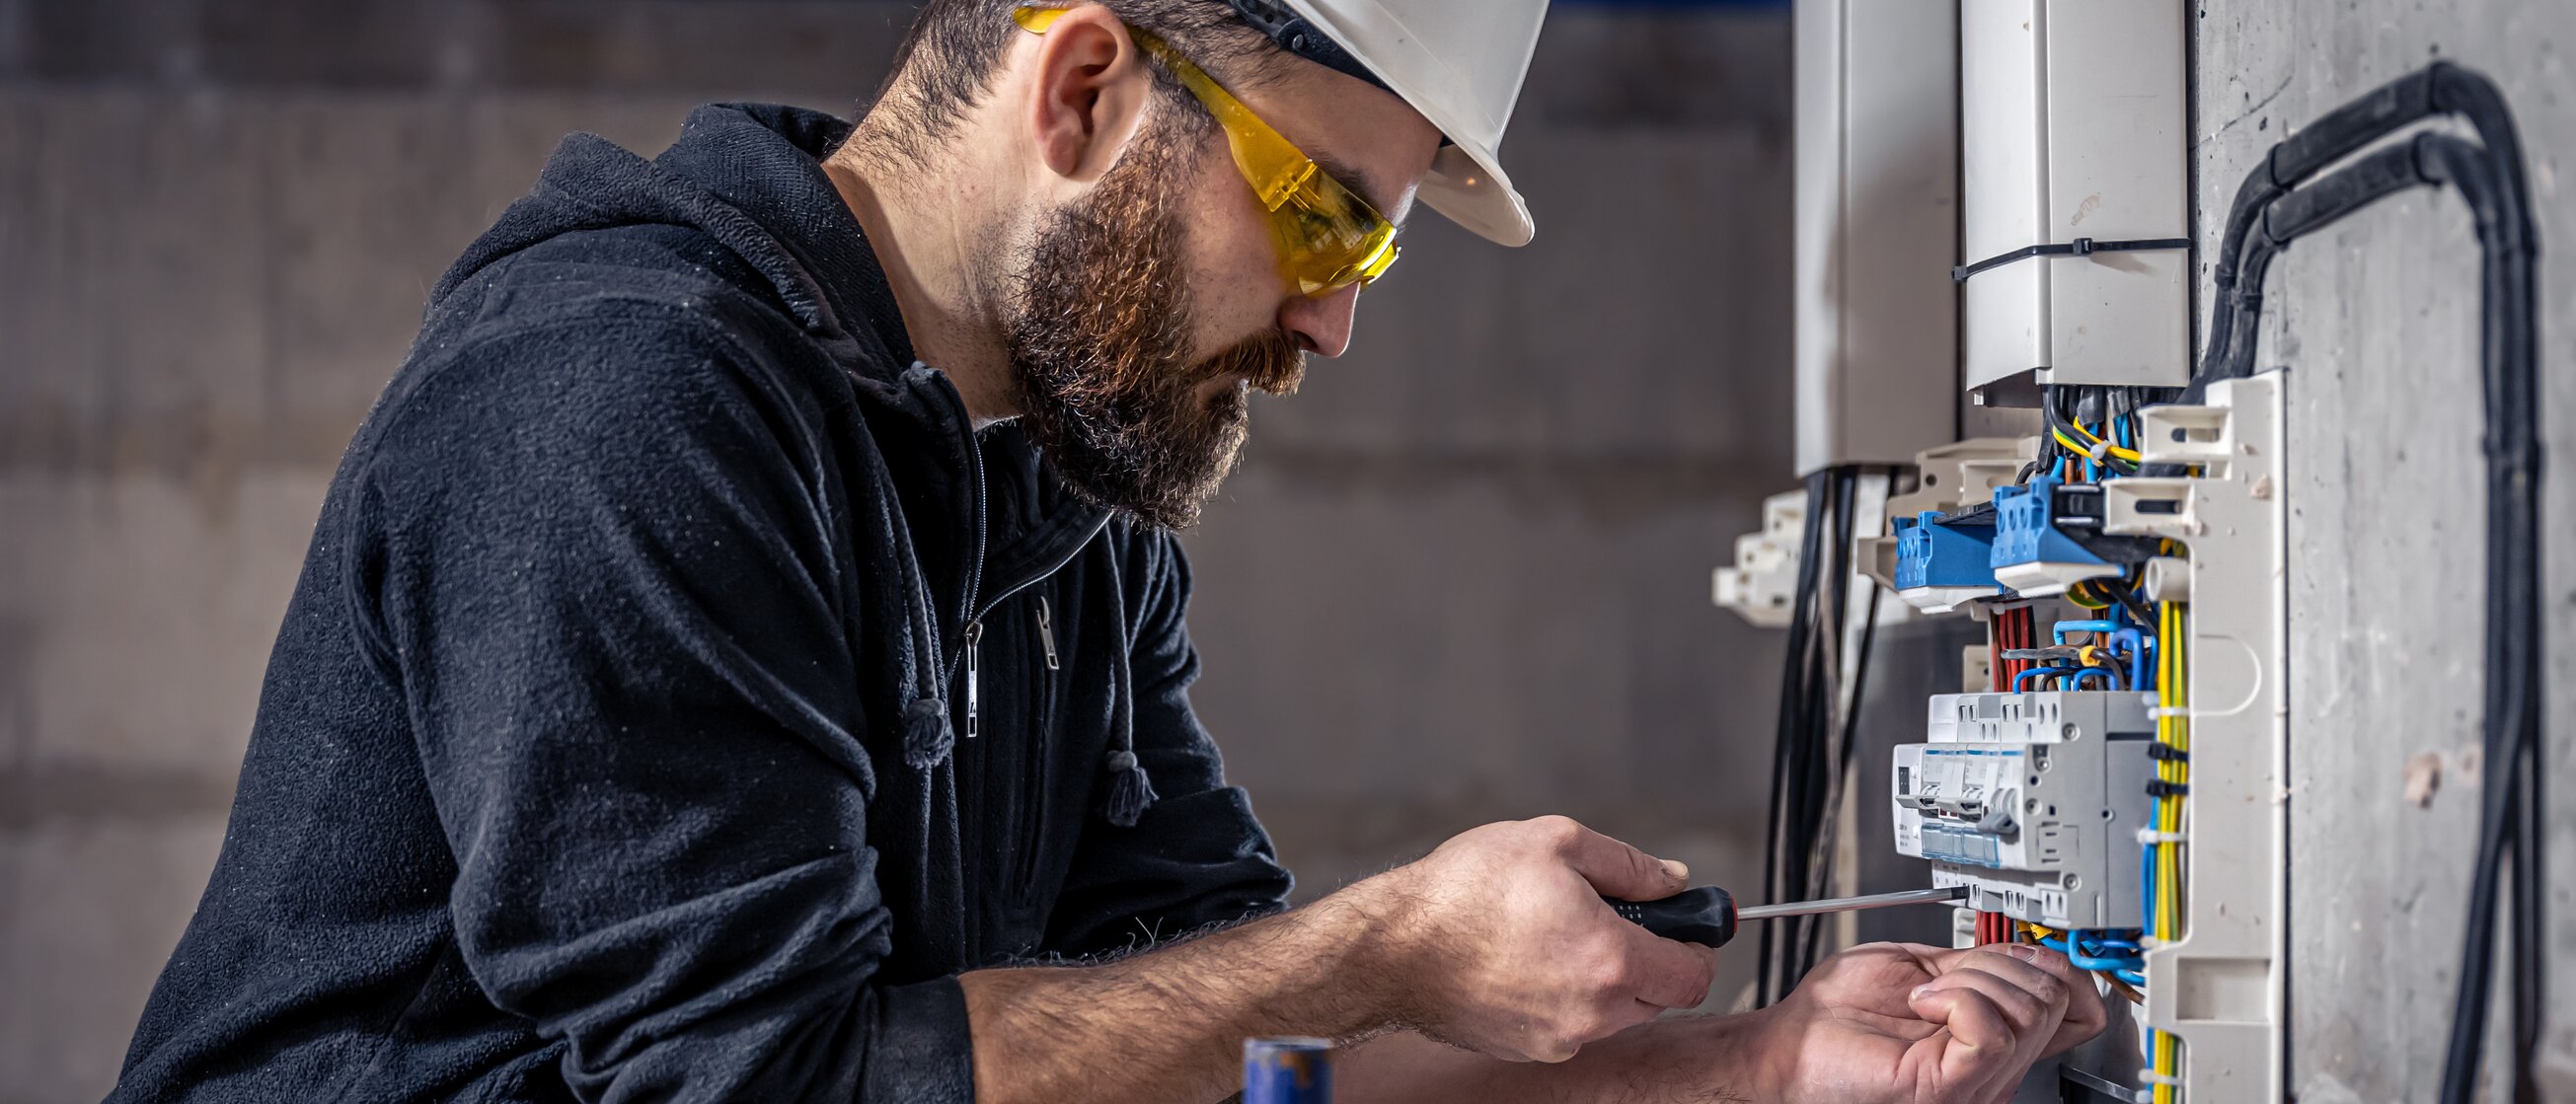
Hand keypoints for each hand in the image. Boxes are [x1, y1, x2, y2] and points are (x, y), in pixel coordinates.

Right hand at [1354, 816, 1720, 1062]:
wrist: (1393, 947)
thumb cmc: (1464, 891)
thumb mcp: (1555, 842)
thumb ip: (1628, 863)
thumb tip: (1671, 879)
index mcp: (1611, 959)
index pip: (1694, 974)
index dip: (1697, 945)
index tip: (1682, 925)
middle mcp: (1592, 1011)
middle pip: (1657, 997)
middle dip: (1649, 959)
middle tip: (1612, 918)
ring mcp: (1558, 1036)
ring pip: (1614, 1014)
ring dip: (1606, 979)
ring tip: (1557, 934)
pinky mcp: (1526, 1047)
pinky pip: (1570, 1025)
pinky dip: (1565, 997)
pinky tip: (1526, 959)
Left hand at [1744, 941, 2107, 1103]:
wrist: (1789, 1045)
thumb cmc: (1837, 1017)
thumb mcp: (1922, 971)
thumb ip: (1978, 964)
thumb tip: (2028, 950)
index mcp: (1991, 1033)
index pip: (2075, 1007)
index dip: (2063, 969)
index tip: (2025, 953)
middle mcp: (1994, 1062)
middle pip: (2052, 996)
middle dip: (1998, 962)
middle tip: (1942, 978)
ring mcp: (1977, 1079)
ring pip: (2026, 1008)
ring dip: (1968, 979)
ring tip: (1922, 997)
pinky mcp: (1951, 1086)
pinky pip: (1992, 1030)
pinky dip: (1955, 998)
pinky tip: (1921, 1006)